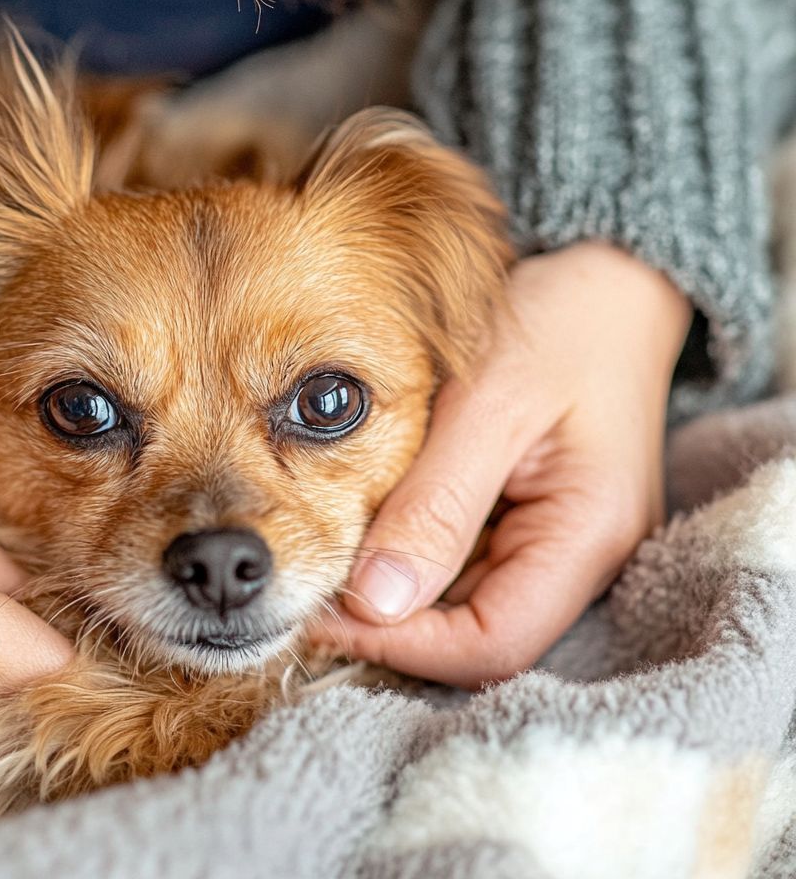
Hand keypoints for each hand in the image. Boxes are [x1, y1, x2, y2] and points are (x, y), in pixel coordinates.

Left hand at [312, 242, 690, 687]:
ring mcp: (560, 542)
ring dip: (395, 595)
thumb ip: (436, 502)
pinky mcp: (534, 520)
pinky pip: (467, 567)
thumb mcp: (490, 400)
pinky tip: (367, 530)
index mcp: (588, 532)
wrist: (610, 275)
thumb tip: (375, 602)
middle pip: (477, 638)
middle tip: (309, 587)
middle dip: (390, 625)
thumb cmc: (558, 318)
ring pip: (465, 608)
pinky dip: (412, 559)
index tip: (322, 608)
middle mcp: (584, 556)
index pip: (494, 644)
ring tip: (327, 557)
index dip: (402, 644)